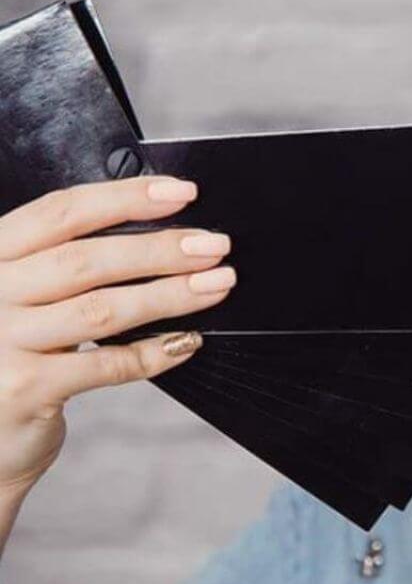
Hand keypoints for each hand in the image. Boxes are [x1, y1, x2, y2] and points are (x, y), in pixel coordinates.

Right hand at [0, 176, 234, 504]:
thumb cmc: (7, 357)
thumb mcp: (19, 298)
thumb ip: (62, 265)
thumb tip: (158, 233)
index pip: (61, 212)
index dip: (125, 198)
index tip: (181, 193)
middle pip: (87, 259)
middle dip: (161, 248)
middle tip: (215, 246)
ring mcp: (1, 342)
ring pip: (102, 309)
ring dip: (170, 294)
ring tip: (217, 284)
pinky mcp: (23, 389)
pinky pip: (107, 364)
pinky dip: (155, 351)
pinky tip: (187, 341)